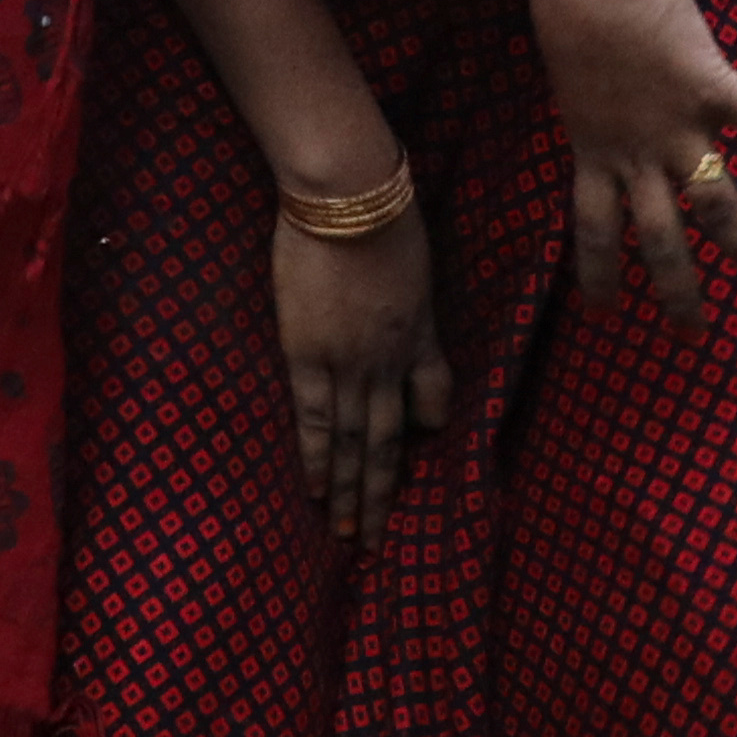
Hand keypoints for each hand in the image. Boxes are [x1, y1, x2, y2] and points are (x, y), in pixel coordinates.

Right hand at [271, 195, 451, 538]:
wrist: (348, 197)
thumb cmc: (384, 218)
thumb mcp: (417, 272)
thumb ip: (416, 322)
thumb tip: (416, 360)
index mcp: (417, 337)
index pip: (428, 402)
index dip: (422, 435)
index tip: (412, 467)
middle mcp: (390, 362)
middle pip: (390, 440)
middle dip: (384, 491)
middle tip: (376, 539)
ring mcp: (350, 363)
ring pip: (356, 441)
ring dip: (353, 491)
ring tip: (348, 533)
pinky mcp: (307, 354)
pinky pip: (316, 419)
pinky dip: (319, 459)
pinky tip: (316, 492)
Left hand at [529, 0, 736, 319]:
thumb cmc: (577, 15)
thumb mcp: (577, 80)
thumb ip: (598, 111)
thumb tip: (600, 116)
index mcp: (593, 151)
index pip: (591, 231)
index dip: (597, 273)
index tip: (605, 311)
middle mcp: (635, 153)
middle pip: (658, 239)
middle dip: (676, 290)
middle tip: (693, 334)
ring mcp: (676, 126)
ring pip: (715, 205)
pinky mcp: (712, 89)